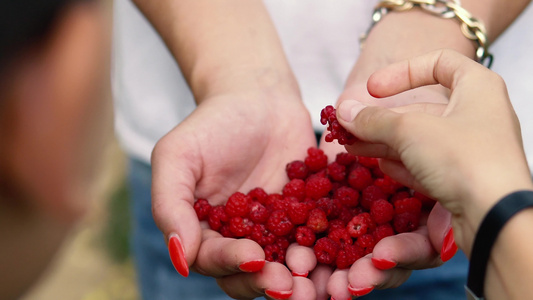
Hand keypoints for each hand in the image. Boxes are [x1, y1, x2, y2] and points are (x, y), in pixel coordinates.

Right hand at [151, 89, 320, 298]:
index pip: (214, 260)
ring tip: (319, 283)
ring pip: (289, 266)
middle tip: (292, 287)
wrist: (258, 99)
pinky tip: (345, 255)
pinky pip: (320, 239)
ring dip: (304, 280)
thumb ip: (170, 205)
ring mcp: (278, 231)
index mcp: (206, 232)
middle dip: (271, 284)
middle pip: (253, 275)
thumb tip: (181, 259)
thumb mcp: (177, 156)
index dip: (233, 264)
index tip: (254, 258)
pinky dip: (332, 251)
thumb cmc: (211, 124)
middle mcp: (242, 239)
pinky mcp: (308, 218)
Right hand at [337, 49, 532, 255]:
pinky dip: (402, 162)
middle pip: (421, 107)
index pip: (439, 62)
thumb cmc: (463, 157)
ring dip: (384, 141)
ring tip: (352, 146)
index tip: (373, 89)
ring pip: (420, 138)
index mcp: (477, 87)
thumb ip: (373, 120)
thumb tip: (343, 112)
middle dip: (381, 118)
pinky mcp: (465, 177)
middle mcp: (478, 114)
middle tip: (349, 126)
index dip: (402, 71)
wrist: (496, 216)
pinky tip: (378, 166)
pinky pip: (428, 163)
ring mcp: (472, 148)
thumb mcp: (410, 131)